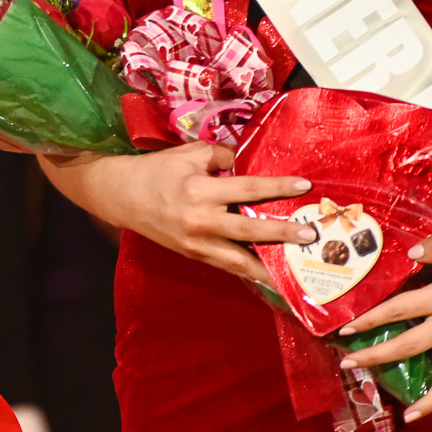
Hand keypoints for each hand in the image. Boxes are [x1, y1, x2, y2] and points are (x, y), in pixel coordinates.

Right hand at [62, 141, 313, 284]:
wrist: (121, 195)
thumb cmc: (155, 170)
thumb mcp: (186, 154)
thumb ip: (220, 157)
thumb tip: (248, 164)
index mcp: (199, 190)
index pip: (246, 187)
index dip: (276, 187)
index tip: (303, 185)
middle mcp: (200, 219)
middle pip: (248, 229)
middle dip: (281, 232)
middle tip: (310, 234)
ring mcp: (197, 242)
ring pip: (239, 260)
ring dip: (269, 266)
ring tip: (295, 273)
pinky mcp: (194, 254)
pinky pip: (227, 266)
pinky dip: (249, 272)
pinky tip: (269, 277)